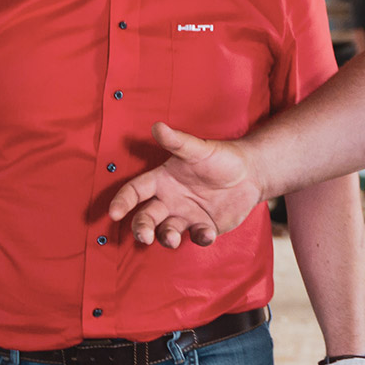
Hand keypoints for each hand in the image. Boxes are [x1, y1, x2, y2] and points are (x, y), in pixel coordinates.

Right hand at [107, 122, 264, 248]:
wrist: (250, 173)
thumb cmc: (220, 157)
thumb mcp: (199, 149)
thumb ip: (177, 141)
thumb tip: (157, 126)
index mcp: (162, 181)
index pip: (135, 191)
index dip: (123, 201)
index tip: (114, 213)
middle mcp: (169, 201)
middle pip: (146, 217)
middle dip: (141, 228)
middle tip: (144, 236)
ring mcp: (185, 216)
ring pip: (166, 232)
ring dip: (166, 237)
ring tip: (171, 237)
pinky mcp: (203, 228)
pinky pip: (196, 237)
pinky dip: (200, 238)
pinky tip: (206, 233)